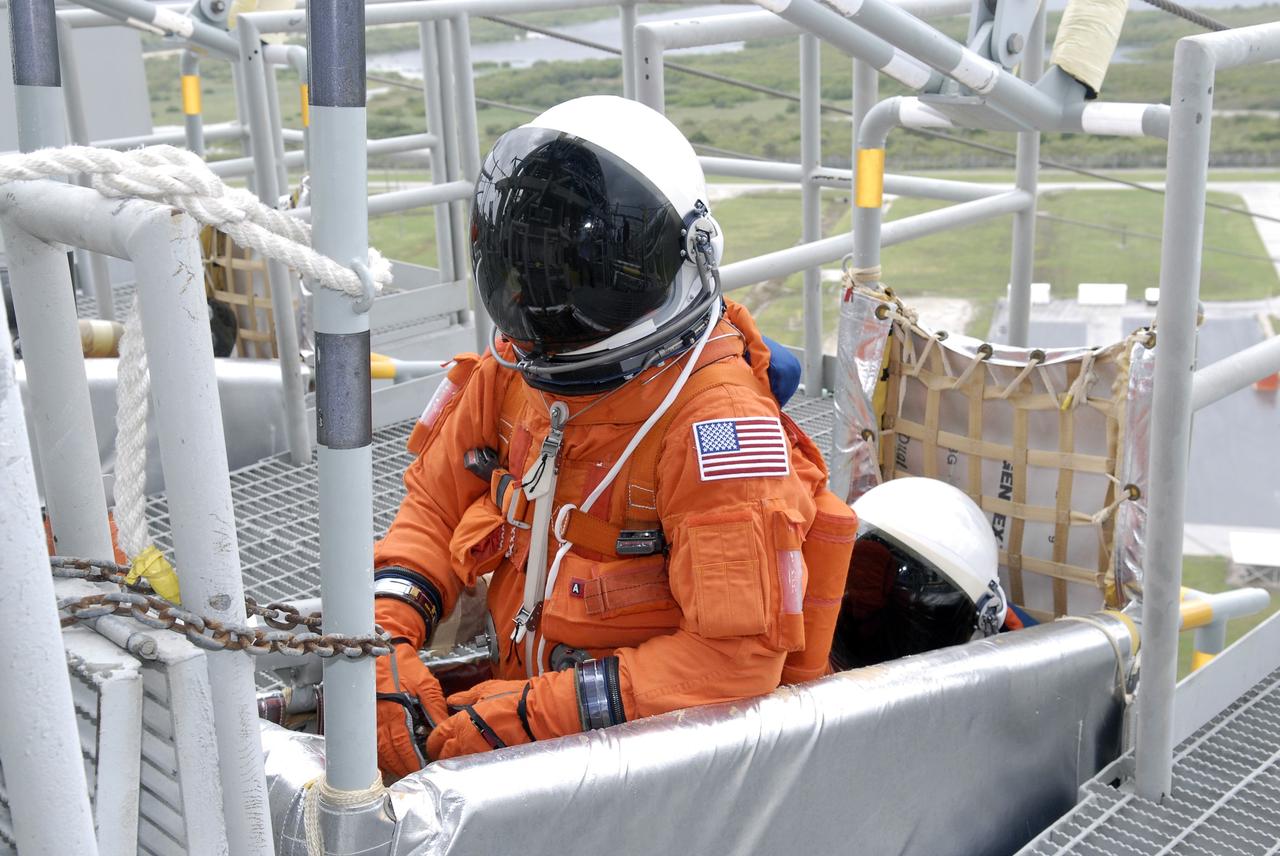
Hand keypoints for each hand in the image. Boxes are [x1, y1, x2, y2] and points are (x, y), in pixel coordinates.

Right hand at [375, 598, 448, 779]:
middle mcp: (378, 718)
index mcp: (395, 711)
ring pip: (376, 749)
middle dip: (401, 765)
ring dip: (388, 762)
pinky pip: (368, 740)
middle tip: (412, 772)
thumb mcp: (426, 684)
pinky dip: (377, 752)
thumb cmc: (405, 666)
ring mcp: (368, 718)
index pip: (402, 744)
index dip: (411, 759)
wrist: (383, 650)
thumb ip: (434, 709)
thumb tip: (442, 730)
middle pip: (388, 752)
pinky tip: (386, 757)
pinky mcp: (363, 715)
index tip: (421, 767)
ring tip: (401, 769)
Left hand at [426, 679, 536, 760]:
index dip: (434, 742)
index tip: (434, 743)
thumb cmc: (515, 698)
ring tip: (463, 758)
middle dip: (443, 754)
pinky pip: (478, 768)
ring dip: (458, 761)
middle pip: (445, 755)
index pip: (438, 737)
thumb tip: (452, 699)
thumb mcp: (488, 689)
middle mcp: (467, 741)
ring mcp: (480, 755)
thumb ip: (467, 696)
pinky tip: (480, 762)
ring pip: (460, 764)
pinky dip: (476, 766)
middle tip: (445, 753)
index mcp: (462, 721)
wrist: (538, 713)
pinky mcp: (494, 763)